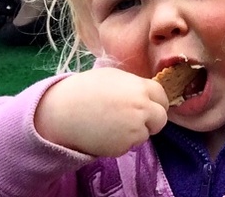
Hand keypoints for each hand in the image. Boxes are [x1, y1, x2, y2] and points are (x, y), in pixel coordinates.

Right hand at [35, 68, 167, 157]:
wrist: (62, 113)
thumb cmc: (83, 90)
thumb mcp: (112, 77)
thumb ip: (133, 86)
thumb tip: (145, 93)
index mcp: (141, 88)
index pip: (163, 98)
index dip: (156, 103)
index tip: (149, 107)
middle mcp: (143, 108)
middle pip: (161, 119)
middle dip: (151, 121)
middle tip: (135, 121)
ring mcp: (135, 129)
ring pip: (145, 134)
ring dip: (134, 133)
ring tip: (110, 124)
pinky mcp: (123, 146)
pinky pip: (128, 146)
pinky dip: (120, 143)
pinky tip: (103, 134)